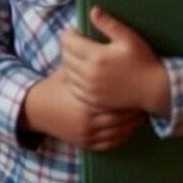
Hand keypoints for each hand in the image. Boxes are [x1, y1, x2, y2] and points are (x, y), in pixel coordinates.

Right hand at [22, 65, 144, 150]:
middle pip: (120, 116)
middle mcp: (87, 120)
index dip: (127, 94)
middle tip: (145, 101)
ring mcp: (88, 134)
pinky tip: (130, 127)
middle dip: (133, 110)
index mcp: (84, 101)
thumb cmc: (54, 86)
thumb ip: (82, 61)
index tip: (138, 87)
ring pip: (119, 131)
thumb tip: (93, 39)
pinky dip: (123, 136)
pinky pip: (112, 142)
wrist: (38, 109)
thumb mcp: (67, 71)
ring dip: (132, 123)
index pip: (114, 98)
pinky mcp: (87, 144)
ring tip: (143, 114)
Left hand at [61, 7, 169, 115]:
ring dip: (71, 62)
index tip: (77, 30)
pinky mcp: (94, 100)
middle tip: (79, 42)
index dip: (69, 33)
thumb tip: (92, 10)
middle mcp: (90, 74)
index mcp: (96, 56)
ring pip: (68, 72)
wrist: (154, 89)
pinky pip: (75, 88)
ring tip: (82, 57)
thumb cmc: (143, 60)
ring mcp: (91, 90)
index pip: (68, 41)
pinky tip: (84, 74)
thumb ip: (108, 23)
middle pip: (65, 55)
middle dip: (69, 46)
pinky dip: (75, 79)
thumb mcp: (128, 37)